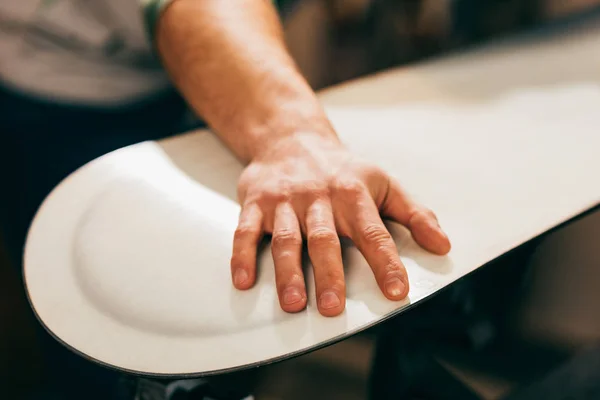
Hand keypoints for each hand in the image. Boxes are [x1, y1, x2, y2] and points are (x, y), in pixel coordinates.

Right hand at [230, 133, 450, 316]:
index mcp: (354, 194)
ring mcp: (285, 201)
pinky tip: (244, 281)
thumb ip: (414, 214)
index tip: (396, 291)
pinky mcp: (257, 203)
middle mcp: (319, 198)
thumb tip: (442, 245)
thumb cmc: (342, 170)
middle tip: (332, 308)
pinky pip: (246, 230)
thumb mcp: (383, 183)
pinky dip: (242, 255)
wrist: (292, 139)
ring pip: (286, 238)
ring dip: (288, 271)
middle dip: (329, 274)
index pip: (373, 232)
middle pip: (324, 239)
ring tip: (292, 303)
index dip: (385, 262)